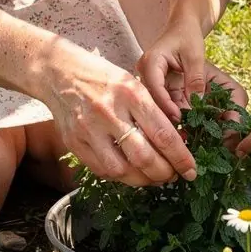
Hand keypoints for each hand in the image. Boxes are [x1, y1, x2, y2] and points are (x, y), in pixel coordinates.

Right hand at [40, 40, 196, 187]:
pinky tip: (130, 171)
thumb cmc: (102, 76)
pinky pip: (101, 170)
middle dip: (164, 173)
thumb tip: (176, 142)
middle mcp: (109, 112)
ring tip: (153, 177)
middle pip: (144, 157)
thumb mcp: (132, 82)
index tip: (191, 170)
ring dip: (142, 180)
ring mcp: (89, 129)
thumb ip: (152, 110)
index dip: (180, 157)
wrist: (59, 71)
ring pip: (122, 170)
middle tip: (173, 176)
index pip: (163, 134)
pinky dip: (120, 176)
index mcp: (131, 93)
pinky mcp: (74, 142)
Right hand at [138, 24, 247, 122]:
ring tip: (180, 130)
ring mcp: (145, 79)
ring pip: (154, 102)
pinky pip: (159, 100)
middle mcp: (143, 71)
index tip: (180, 118)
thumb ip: (195, 79)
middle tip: (179, 132)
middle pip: (151, 99)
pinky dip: (169, 110)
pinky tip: (179, 122)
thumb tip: (197, 105)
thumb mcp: (195, 56)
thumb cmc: (188, 35)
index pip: (155, 88)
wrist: (182, 25)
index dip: (166, 105)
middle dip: (165, 115)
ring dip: (166, 115)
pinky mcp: (152, 84)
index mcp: (150, 61)